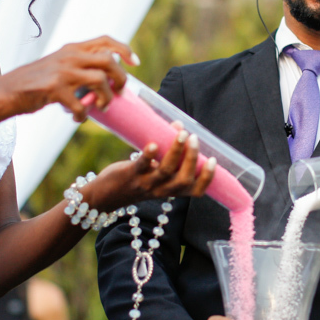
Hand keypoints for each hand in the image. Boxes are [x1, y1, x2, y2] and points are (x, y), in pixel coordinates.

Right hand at [0, 36, 138, 121]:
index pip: (105, 40)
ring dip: (105, 98)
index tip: (135, 63)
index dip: (124, 50)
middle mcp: (69, 56)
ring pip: (100, 80)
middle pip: (109, 60)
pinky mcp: (54, 89)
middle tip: (119, 92)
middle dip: (120, 78)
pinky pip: (81, 105)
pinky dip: (83, 115)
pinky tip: (78, 118)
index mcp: (72, 48)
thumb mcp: (59, 64)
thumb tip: (107, 78)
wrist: (7, 91)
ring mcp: (62, 72)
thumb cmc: (36, 81)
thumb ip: (80, 65)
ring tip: (100, 107)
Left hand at [86, 127, 216, 208]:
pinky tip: (154, 144)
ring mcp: (146, 183)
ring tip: (182, 133)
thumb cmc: (137, 179)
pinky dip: (149, 155)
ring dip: (176, 152)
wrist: (107, 194)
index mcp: (171, 190)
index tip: (212, 160)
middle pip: (183, 181)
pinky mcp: (131, 175)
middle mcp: (161, 190)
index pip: (195, 191)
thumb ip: (170, 153)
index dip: (206, 178)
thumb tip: (179, 125)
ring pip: (165, 171)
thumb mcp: (157, 173)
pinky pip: (142, 166)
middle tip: (194, 139)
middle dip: (192, 159)